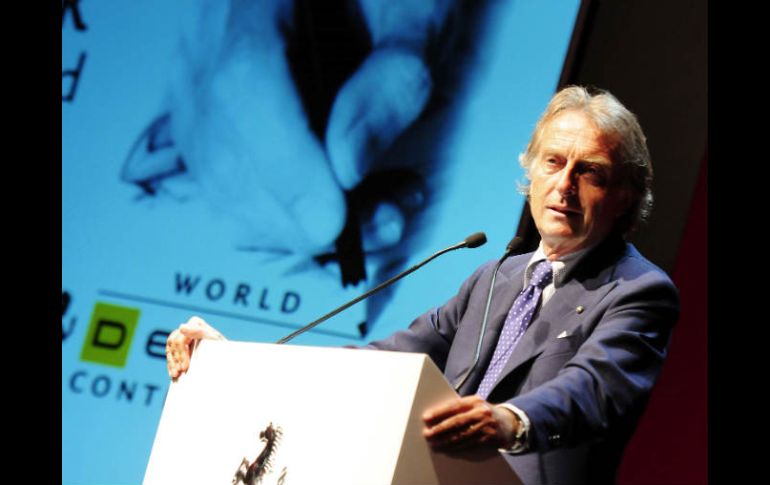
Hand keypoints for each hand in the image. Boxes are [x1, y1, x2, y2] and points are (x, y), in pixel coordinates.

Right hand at [162, 0, 451, 255]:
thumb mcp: (416, 18)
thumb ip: (392, 81)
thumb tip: (347, 167)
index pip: (246, 85)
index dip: (286, 166)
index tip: (333, 219)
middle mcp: (209, 40)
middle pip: (225, 148)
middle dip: (299, 213)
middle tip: (380, 223)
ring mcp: (200, 84)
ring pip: (222, 181)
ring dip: (300, 224)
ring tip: (382, 213)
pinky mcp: (212, 120)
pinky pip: (231, 186)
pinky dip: (287, 217)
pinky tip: (347, 209)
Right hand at [166, 316, 224, 379]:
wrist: (228, 357)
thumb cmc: (223, 348)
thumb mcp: (214, 340)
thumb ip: (199, 332)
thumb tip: (182, 327)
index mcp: (195, 323)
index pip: (181, 339)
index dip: (181, 354)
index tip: (185, 367)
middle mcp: (188, 328)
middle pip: (173, 343)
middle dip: (176, 360)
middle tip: (181, 372)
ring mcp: (183, 336)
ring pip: (170, 349)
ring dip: (172, 363)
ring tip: (176, 375)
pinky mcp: (181, 346)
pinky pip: (171, 354)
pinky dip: (172, 365)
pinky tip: (174, 374)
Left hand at [422, 395, 518, 450]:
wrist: (509, 423)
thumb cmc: (485, 413)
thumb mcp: (475, 405)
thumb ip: (460, 408)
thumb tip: (437, 415)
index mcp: (475, 401)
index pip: (454, 405)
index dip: (439, 412)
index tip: (426, 418)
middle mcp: (481, 412)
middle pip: (457, 422)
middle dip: (440, 429)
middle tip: (427, 434)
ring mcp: (486, 426)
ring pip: (462, 435)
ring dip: (446, 441)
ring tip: (434, 443)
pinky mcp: (488, 439)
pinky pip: (469, 444)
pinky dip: (456, 447)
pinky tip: (447, 448)